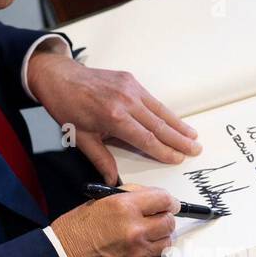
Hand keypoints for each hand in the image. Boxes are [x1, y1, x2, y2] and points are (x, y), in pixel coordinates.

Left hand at [26, 46, 199, 178]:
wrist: (60, 77)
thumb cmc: (67, 107)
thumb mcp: (80, 137)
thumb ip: (100, 158)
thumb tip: (112, 178)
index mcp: (113, 117)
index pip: (146, 139)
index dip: (164, 151)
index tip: (178, 159)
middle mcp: (126, 101)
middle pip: (159, 125)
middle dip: (179, 139)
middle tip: (196, 149)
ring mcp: (130, 88)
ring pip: (160, 110)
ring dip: (178, 124)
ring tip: (193, 136)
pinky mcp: (130, 80)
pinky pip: (152, 99)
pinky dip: (165, 111)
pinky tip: (174, 120)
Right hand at [51, 186, 178, 256]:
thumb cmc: (74, 231)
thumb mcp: (97, 202)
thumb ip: (126, 198)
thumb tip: (147, 197)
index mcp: (124, 207)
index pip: (163, 199)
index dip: (168, 201)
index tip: (169, 203)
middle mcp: (135, 229)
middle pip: (169, 222)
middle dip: (165, 219)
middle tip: (158, 219)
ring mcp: (138, 252)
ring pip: (165, 242)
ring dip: (158, 237)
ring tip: (144, 236)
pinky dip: (144, 254)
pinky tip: (129, 251)